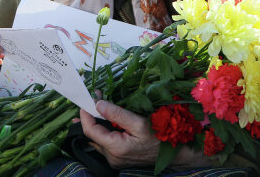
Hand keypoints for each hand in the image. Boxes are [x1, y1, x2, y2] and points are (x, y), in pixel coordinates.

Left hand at [80, 101, 212, 169]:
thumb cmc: (159, 136)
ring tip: (97, 105)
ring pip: (97, 138)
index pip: (90, 130)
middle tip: (94, 98)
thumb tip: (98, 104)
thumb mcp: (139, 122)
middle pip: (92, 134)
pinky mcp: (118, 158)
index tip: (87, 99)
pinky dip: (103, 130)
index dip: (85, 114)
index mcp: (115, 148)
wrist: (174, 152)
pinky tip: (105, 119)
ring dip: (96, 122)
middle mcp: (112, 157)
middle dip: (90, 115)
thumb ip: (117, 114)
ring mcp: (114, 159)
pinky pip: (105, 143)